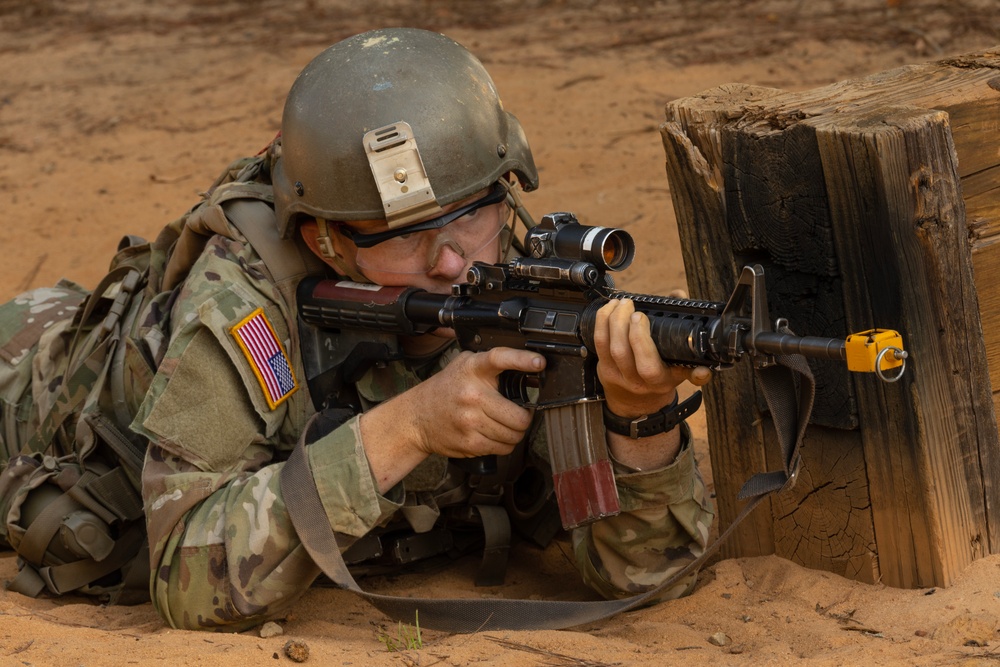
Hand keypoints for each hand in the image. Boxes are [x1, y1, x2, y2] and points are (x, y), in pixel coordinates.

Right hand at [409, 348, 543, 457]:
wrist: (416, 418)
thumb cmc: (445, 390)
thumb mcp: (463, 365)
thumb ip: (489, 363)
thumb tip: (527, 366)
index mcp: (472, 369)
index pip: (499, 358)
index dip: (521, 359)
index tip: (539, 362)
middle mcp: (472, 394)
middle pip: (519, 416)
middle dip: (524, 418)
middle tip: (519, 414)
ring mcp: (470, 420)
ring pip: (514, 435)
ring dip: (515, 433)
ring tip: (504, 425)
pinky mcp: (470, 442)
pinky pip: (503, 448)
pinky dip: (504, 444)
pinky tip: (493, 435)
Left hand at [593, 298, 710, 417]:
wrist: (639, 403)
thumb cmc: (663, 377)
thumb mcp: (682, 365)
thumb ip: (684, 330)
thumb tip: (680, 297)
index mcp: (660, 381)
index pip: (649, 367)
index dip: (641, 341)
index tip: (643, 317)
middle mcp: (636, 381)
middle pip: (622, 353)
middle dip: (623, 323)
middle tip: (630, 305)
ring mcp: (617, 375)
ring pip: (608, 346)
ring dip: (611, 320)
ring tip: (620, 303)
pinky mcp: (604, 368)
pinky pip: (598, 343)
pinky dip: (601, 322)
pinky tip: (609, 309)